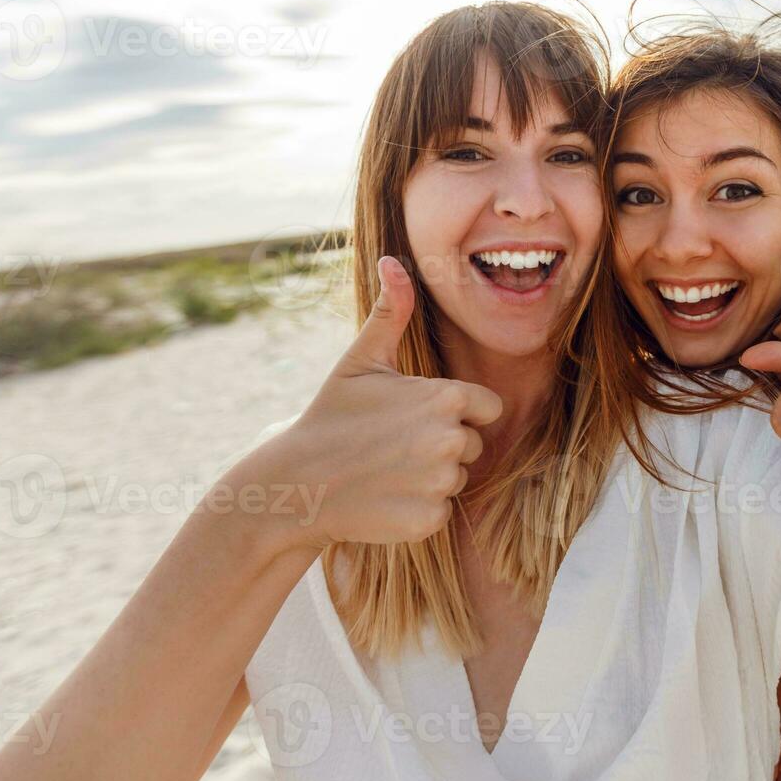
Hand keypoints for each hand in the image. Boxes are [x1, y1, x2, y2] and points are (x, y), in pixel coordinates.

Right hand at [243, 256, 502, 550]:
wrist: (295, 484)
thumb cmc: (331, 415)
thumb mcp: (360, 359)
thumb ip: (391, 311)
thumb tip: (393, 260)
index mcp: (446, 397)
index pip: (485, 408)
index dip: (455, 412)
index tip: (415, 415)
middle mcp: (451, 439)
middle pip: (472, 445)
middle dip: (441, 445)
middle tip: (392, 444)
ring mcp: (441, 483)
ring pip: (457, 478)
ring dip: (430, 477)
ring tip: (385, 470)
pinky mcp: (429, 520)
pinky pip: (441, 511)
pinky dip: (418, 509)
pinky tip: (384, 498)